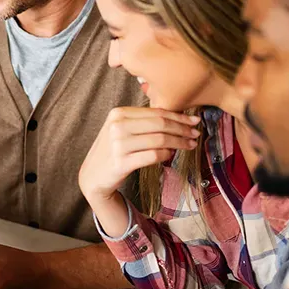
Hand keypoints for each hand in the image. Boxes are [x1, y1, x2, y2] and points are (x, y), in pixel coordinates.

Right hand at [79, 107, 200, 208]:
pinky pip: (153, 156)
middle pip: (160, 124)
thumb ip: (142, 121)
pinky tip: (171, 155)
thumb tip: (176, 117)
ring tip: (189, 145)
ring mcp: (118, 145)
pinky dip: (166, 155)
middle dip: (182, 129)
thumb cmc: (112, 151)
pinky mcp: (122, 162)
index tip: (193, 121)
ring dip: (179, 142)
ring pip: (160, 140)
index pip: (155, 112)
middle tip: (196, 134)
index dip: (178, 116)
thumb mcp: (121, 129)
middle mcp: (117, 126)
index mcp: (118, 113)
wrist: (93, 176)